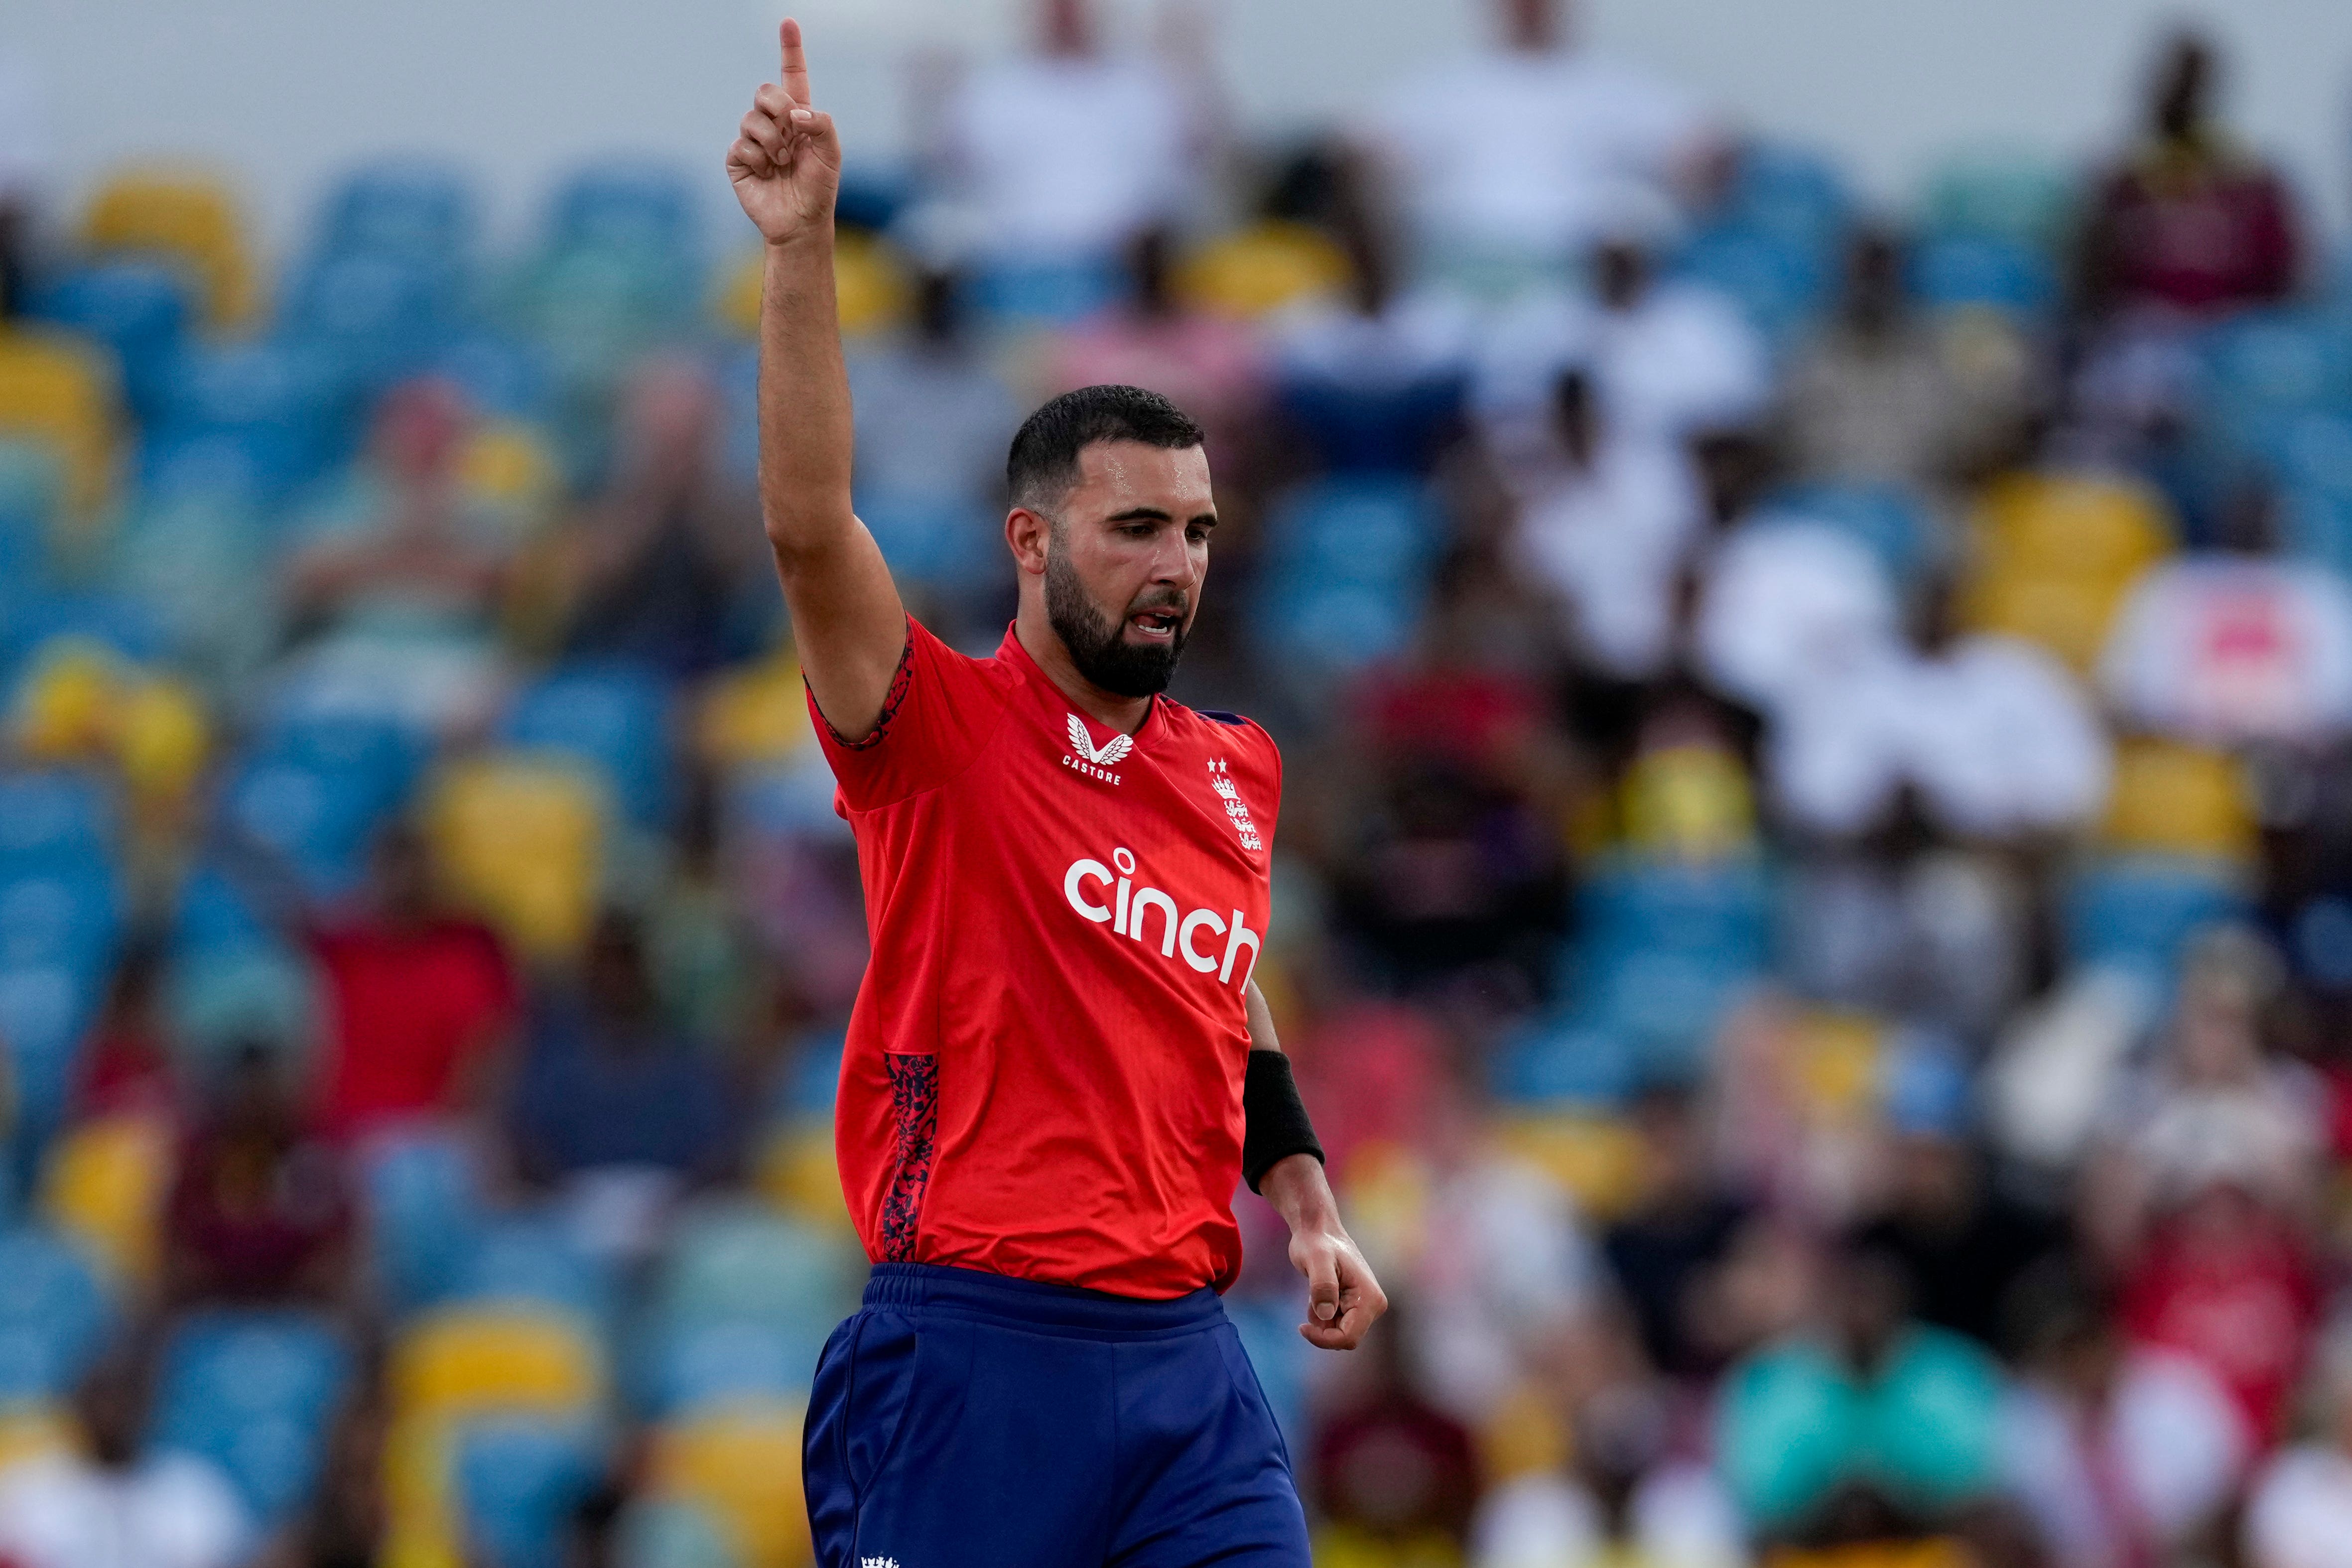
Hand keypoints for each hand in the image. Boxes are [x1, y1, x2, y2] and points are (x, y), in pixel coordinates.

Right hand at [727, 18, 841, 244]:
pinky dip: (758, 160)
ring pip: (751, 119)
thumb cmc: (819, 189)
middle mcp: (775, 124)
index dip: (790, 49)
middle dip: (778, 106)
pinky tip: (766, 173)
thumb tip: (796, 112)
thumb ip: (822, 124)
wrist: (800, 223)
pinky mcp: (738, 159)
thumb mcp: (832, 155)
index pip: (792, 76)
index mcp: (799, 117)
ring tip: (783, 163)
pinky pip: (741, 145)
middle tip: (791, 133)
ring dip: (772, 142)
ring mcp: (754, 140)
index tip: (788, 22)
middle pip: (765, 91)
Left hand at [1261, 1152, 1387, 1350]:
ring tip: (1315, 1292)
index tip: (1302, 1326)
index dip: (1323, 1339)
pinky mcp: (1356, 1306)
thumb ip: (1322, 1285)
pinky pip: (1336, 1325)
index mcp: (1370, 1298)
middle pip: (1345, 1338)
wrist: (1318, 1231)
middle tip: (1309, 1302)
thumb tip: (1326, 1314)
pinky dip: (1322, 1315)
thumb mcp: (1316, 1260)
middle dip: (1322, 1328)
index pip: (1348, 1338)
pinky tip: (1319, 1294)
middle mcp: (1374, 1305)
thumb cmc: (1316, 1243)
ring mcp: (1366, 1306)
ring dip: (1321, 1320)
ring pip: (1339, 1333)